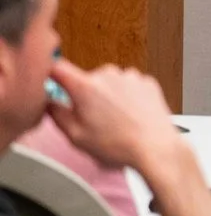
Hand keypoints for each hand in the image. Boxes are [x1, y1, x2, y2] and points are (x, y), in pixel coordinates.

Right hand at [48, 60, 180, 174]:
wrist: (155, 147)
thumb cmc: (118, 144)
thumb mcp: (74, 135)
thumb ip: (56, 114)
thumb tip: (49, 103)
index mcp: (85, 86)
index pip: (58, 68)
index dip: (51, 73)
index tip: (51, 81)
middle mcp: (108, 75)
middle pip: (87, 79)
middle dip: (86, 95)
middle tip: (93, 118)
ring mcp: (130, 76)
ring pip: (110, 82)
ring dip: (109, 95)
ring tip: (116, 120)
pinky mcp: (147, 81)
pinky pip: (129, 85)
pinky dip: (128, 96)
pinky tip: (131, 115)